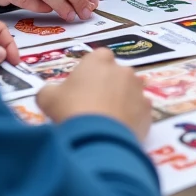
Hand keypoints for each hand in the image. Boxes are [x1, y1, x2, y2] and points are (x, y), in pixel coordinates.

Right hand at [36, 49, 153, 139]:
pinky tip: (118, 130)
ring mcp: (138, 90)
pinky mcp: (148, 110)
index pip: (99, 57)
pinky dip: (131, 118)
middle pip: (116, 74)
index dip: (91, 71)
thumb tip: (51, 93)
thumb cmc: (70, 110)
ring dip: (122, 101)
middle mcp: (123, 70)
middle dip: (108, 86)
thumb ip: (50, 91)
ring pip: (130, 92)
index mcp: (99, 60)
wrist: (97, 138)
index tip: (82, 86)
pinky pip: (139, 111)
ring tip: (106, 121)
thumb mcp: (47, 99)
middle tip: (92, 106)